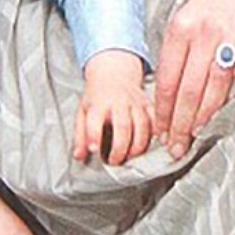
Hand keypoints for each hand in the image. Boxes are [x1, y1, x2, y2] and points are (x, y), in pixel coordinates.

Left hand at [73, 50, 151, 165]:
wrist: (114, 72)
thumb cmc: (98, 96)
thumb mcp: (83, 111)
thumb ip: (80, 135)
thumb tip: (79, 156)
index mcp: (99, 104)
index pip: (95, 121)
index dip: (94, 137)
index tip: (94, 150)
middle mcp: (118, 102)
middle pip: (123, 127)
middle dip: (120, 149)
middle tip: (114, 161)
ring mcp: (135, 103)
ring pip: (142, 126)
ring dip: (137, 147)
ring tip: (129, 157)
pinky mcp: (147, 104)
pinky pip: (155, 121)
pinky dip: (154, 136)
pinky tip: (147, 145)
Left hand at [154, 0, 234, 159]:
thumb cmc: (208, 13)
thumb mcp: (183, 27)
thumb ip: (175, 60)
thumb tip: (163, 104)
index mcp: (180, 30)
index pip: (168, 79)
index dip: (163, 110)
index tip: (161, 133)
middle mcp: (202, 31)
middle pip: (189, 85)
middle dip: (181, 120)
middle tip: (177, 145)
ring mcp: (230, 30)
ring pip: (216, 77)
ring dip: (206, 109)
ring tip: (197, 133)